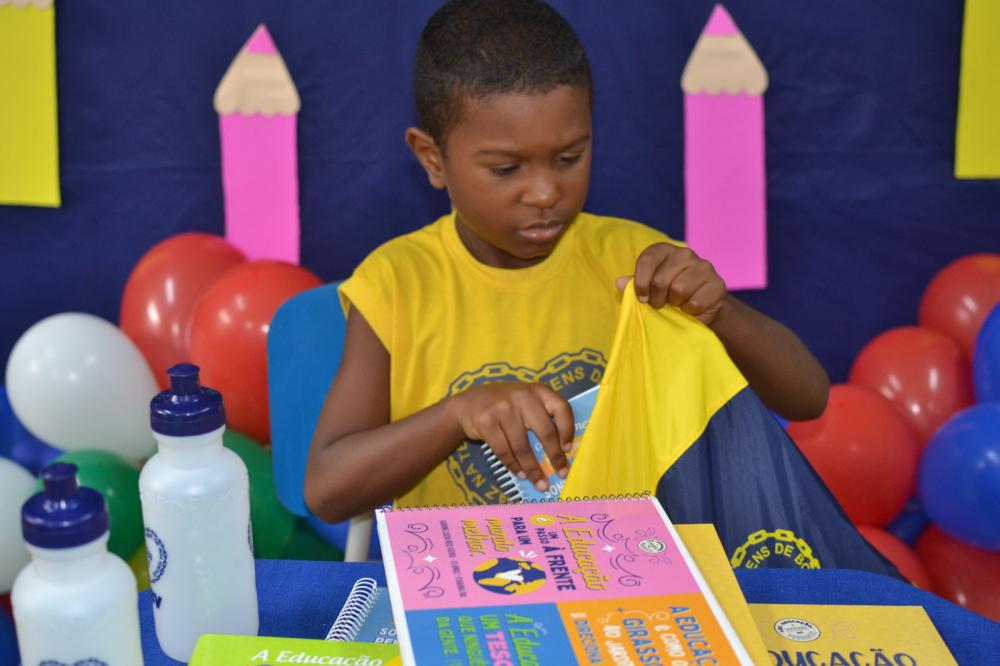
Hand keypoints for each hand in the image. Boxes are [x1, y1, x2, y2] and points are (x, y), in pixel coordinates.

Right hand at [447, 382, 572, 491]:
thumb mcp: (525, 400)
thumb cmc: (504, 405)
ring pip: (522, 446)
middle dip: (555, 457)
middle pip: (545, 431)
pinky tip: (521, 474)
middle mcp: (522, 396)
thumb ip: (541, 416)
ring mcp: (502, 408)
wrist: (468, 403)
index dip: (568, 430)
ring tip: (540, 482)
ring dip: (533, 469)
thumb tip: (561, 451)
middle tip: (561, 473)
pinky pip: (504, 451)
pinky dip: (514, 466)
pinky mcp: (486, 422)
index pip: (561, 408)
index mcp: (538, 390)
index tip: (568, 449)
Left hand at [616, 243, 726, 324]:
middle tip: (660, 304)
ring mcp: (704, 267)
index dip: (640, 282)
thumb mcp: (648, 287)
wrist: (700, 305)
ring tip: (677, 304)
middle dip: (657, 298)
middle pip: (661, 279)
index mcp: (665, 250)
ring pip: (679, 289)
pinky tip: (691, 307)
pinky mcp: (717, 284)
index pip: (647, 260)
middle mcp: (685, 254)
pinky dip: (689, 311)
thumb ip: (634, 284)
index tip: (641, 297)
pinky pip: (695, 302)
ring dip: (674, 304)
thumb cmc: (668, 293)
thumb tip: (619, 283)